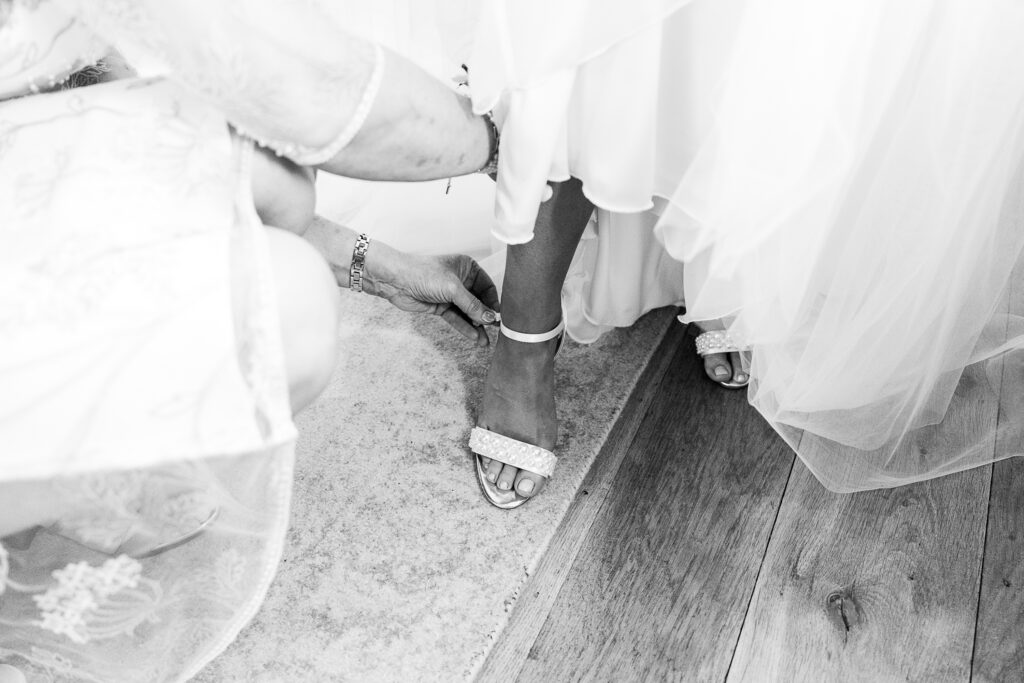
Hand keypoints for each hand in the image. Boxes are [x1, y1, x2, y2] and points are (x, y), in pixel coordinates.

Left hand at [365, 245, 499, 345]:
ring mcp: (451, 295)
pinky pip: (457, 319)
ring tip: (486, 342)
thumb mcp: (452, 289)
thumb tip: (491, 318)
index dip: (494, 301)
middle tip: (496, 331)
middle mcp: (461, 280)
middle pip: (479, 301)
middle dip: (486, 316)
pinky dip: (465, 328)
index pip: (488, 286)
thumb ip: (472, 305)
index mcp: (467, 267)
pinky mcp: (441, 307)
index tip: (500, 316)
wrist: (395, 281)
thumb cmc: (423, 274)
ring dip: (476, 326)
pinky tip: (475, 338)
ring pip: (468, 313)